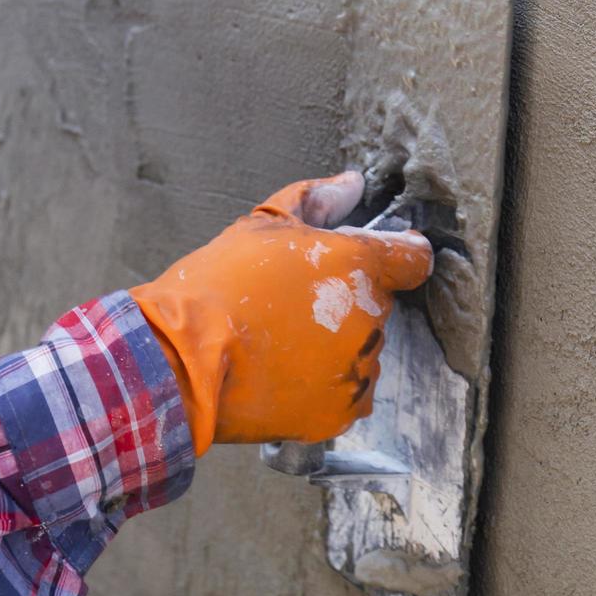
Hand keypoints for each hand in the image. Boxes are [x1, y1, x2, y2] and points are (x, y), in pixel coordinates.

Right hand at [130, 172, 432, 454]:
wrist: (180, 360)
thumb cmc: (217, 288)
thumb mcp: (263, 225)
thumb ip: (318, 199)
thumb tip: (352, 183)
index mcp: (360, 266)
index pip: (414, 260)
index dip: (397, 257)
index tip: (377, 262)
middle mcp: (370, 318)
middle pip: (377, 306)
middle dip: (347, 302)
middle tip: (294, 306)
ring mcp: (358, 368)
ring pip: (364, 351)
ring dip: (336, 346)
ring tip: (282, 343)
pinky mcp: (342, 411)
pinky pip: (348, 394)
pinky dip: (325, 388)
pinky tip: (285, 374)